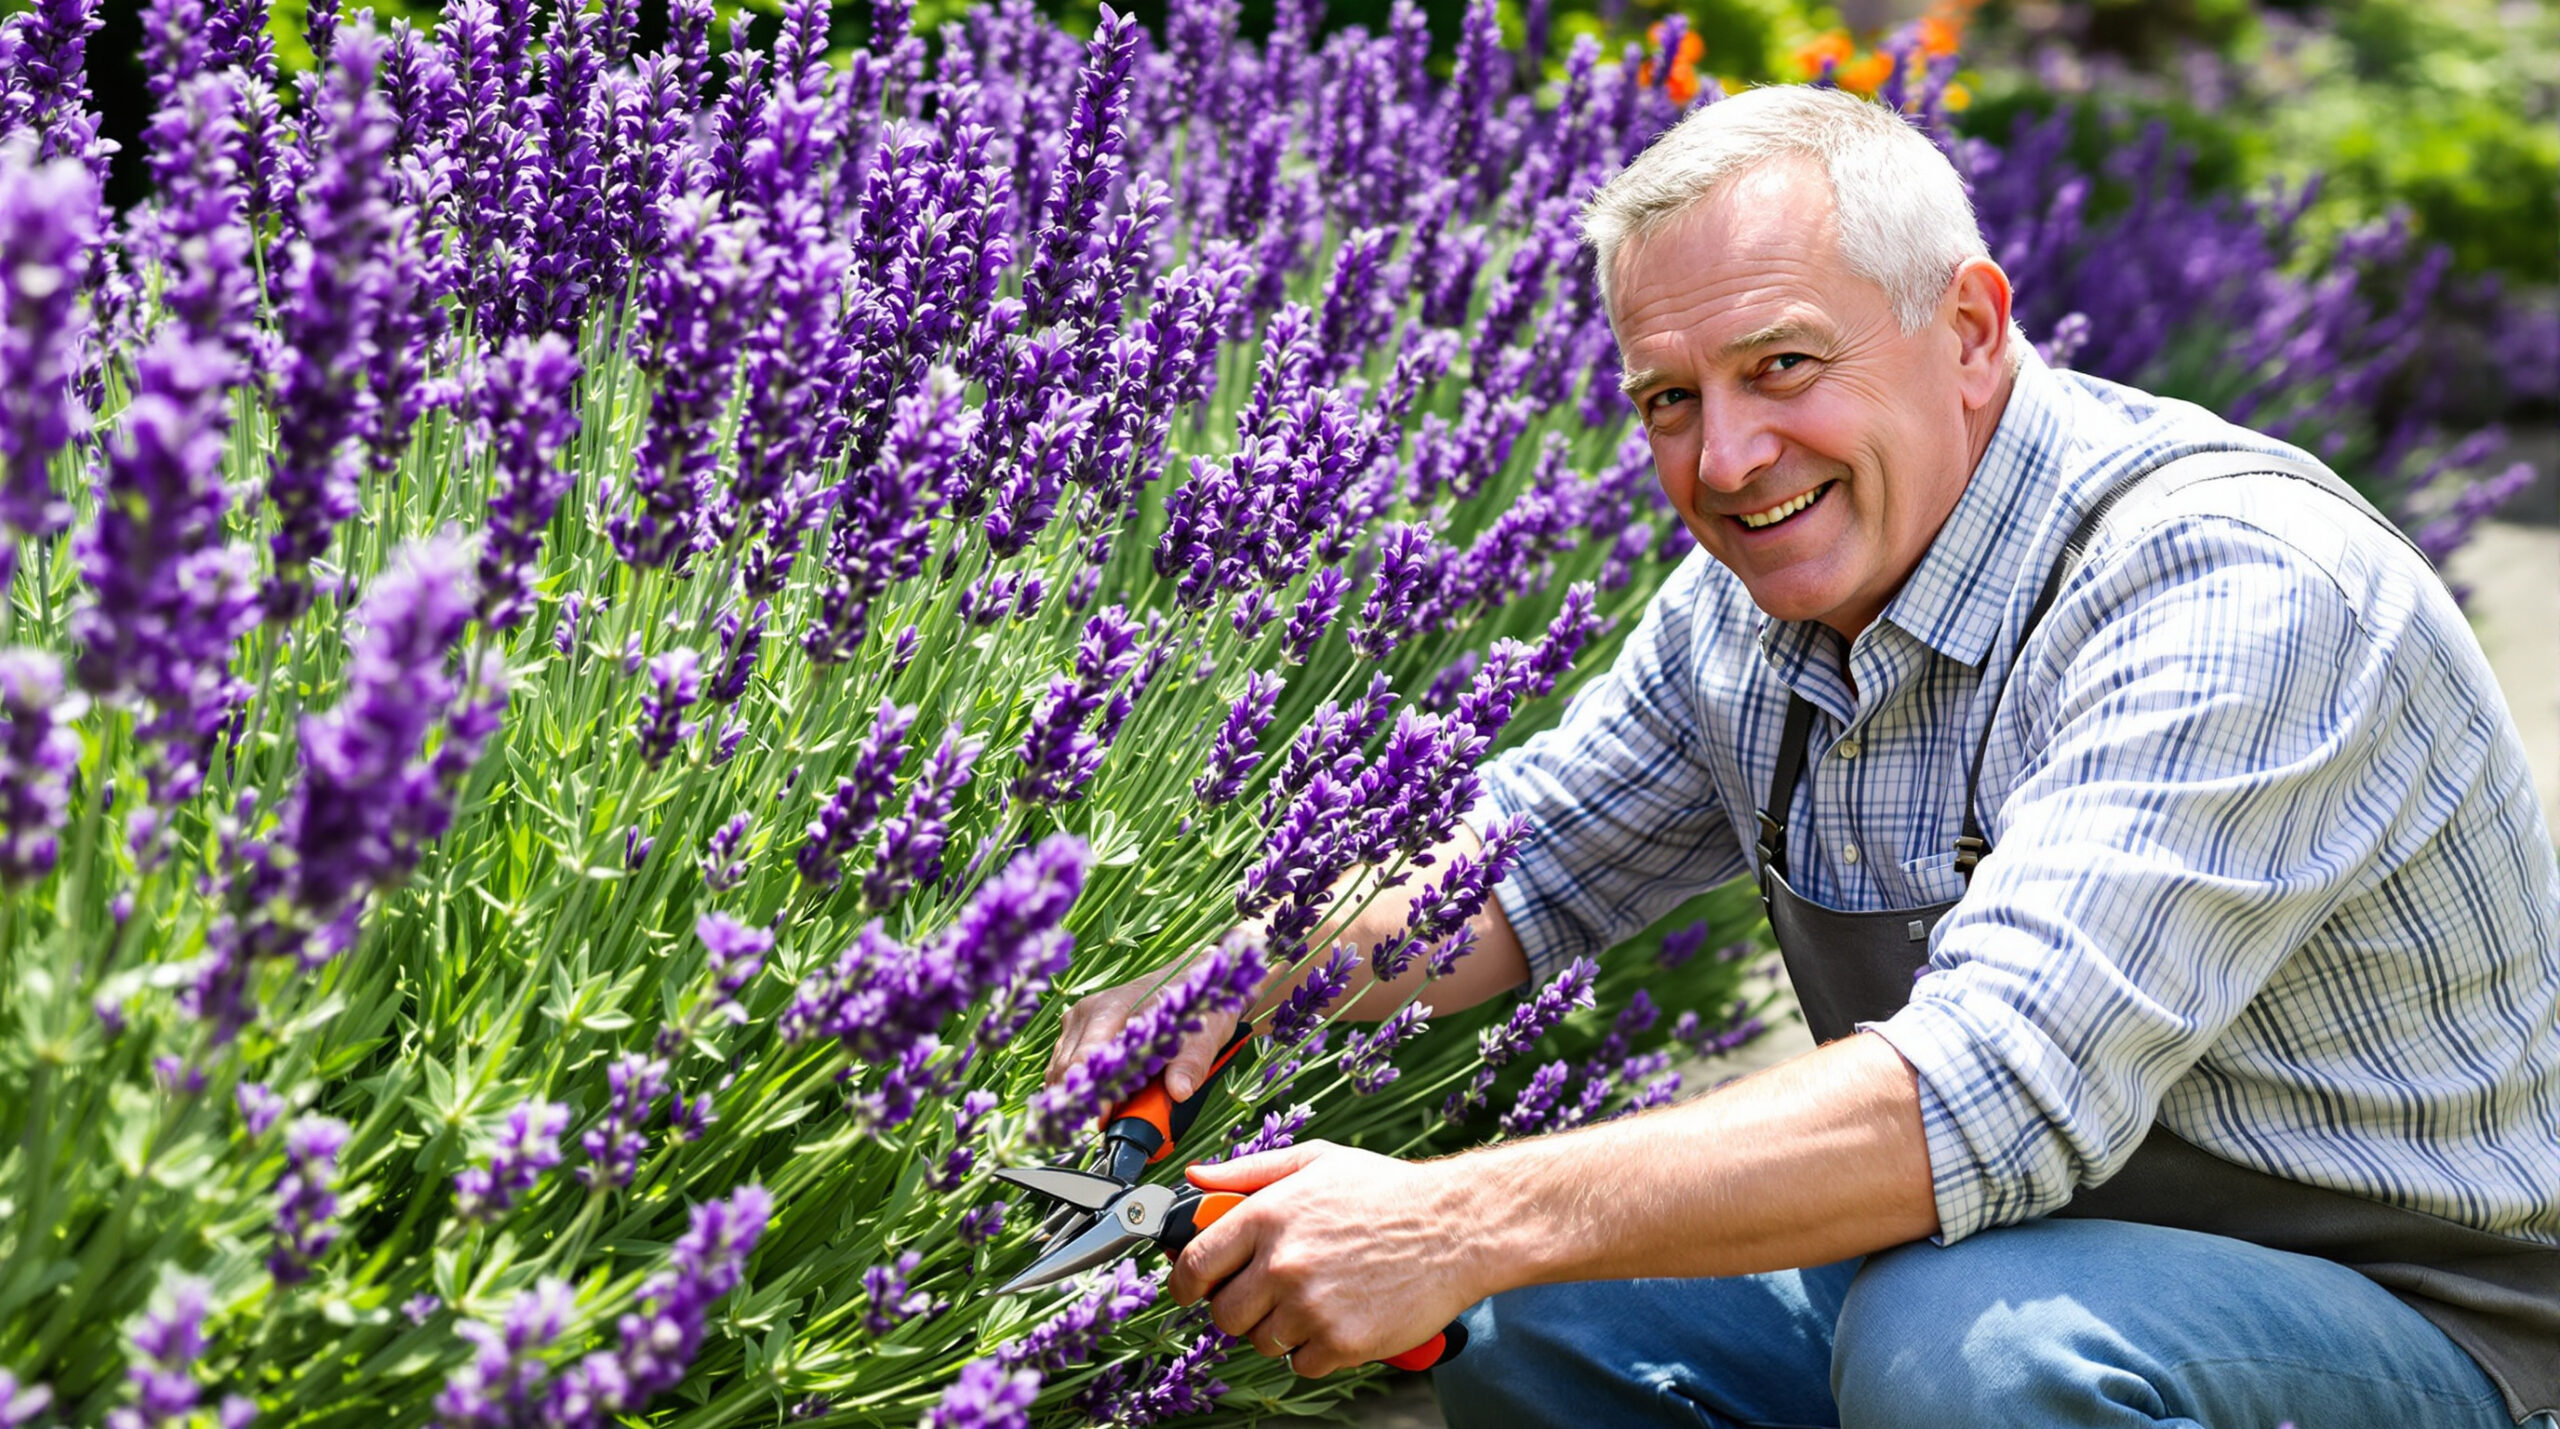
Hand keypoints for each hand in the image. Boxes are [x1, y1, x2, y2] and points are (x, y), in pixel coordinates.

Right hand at [1045, 970, 1241, 1103]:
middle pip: (1068, 1068)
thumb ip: (1190, 1063)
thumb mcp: (1202, 1036)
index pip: (1087, 1056)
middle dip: (1085, 1098)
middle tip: (1109, 1122)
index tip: (1104, 1115)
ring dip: (1080, 1095)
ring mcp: (1078, 1022)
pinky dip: (1078, 1088)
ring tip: (1106, 1114)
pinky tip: (1097, 1102)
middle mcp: (1088, 1012)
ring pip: (1061, 1071)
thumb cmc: (1193, 1007)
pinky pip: (1064, 1068)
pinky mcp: (1076, 1033)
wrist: (1187, 982)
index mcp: (1113, 1006)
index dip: (1093, 1090)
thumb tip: (1179, 1091)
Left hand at [1169, 1141, 1488, 1377]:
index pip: (1195, 1263)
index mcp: (1267, 1215)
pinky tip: (1338, 1318)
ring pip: (1261, 1341)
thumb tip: (1195, 1179)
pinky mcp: (1341, 1342)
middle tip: (1266, 1295)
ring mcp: (1311, 1306)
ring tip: (1315, 1299)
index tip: (1190, 1288)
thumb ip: (1248, 1172)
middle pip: (1223, 1313)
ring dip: (1279, 1328)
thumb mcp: (1316, 1162)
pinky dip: (1315, 1349)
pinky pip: (1300, 1364)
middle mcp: (1282, 1263)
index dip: (1183, 1281)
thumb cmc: (1387, 1192)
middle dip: (1237, 1307)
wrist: (1456, 1228)